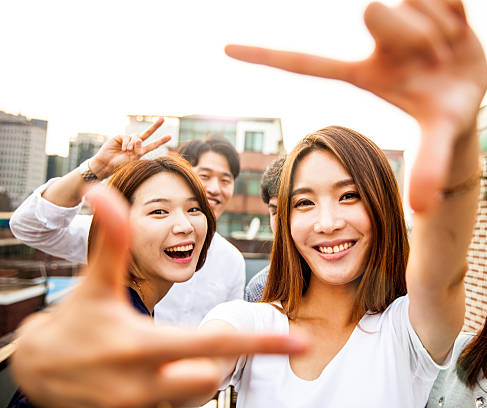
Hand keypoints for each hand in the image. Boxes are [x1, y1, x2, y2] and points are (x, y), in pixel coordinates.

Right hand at [10, 185, 306, 407]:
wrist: (36, 370)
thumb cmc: (74, 321)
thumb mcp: (93, 282)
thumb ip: (111, 238)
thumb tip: (104, 190)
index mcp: (139, 345)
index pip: (213, 343)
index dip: (260, 342)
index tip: (302, 344)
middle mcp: (142, 385)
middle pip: (211, 374)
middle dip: (219, 356)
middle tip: (200, 338)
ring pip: (197, 391)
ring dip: (197, 368)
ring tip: (166, 350)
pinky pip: (178, 405)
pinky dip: (179, 384)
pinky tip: (156, 368)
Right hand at [89, 118, 171, 179]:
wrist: (106, 164)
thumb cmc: (119, 165)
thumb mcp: (132, 159)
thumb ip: (138, 150)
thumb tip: (139, 139)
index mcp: (140, 151)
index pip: (153, 145)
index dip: (161, 141)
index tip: (170, 136)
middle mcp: (135, 144)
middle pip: (147, 133)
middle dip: (155, 126)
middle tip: (163, 119)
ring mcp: (128, 140)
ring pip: (136, 136)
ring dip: (133, 144)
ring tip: (127, 151)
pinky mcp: (120, 137)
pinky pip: (127, 137)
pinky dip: (126, 143)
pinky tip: (123, 149)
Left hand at [225, 0, 486, 211]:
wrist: (472, 86)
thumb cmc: (447, 114)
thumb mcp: (440, 138)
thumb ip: (430, 167)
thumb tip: (422, 209)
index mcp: (363, 74)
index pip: (306, 62)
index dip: (267, 54)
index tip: (224, 50)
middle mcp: (373, 43)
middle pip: (374, 11)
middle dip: (412, 32)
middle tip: (437, 58)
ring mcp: (397, 16)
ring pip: (411, 0)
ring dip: (440, 29)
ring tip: (448, 50)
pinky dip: (455, 11)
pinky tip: (456, 28)